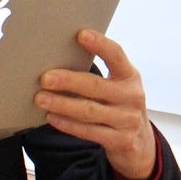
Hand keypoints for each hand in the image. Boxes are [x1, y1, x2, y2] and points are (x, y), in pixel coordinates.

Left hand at [37, 31, 156, 179]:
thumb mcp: (118, 87)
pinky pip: (89, 132)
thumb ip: (98, 77)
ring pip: (89, 111)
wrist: (140, 144)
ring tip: (40, 98)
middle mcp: (132, 96)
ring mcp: (128, 120)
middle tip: (45, 78)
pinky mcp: (121, 141)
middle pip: (96, 86)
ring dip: (62, 104)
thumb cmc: (120, 107)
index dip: (100, 45)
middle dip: (68, 81)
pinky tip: (52, 117)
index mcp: (130, 77)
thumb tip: (59, 62)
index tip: (81, 35)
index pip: (116, 55)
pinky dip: (68, 124)